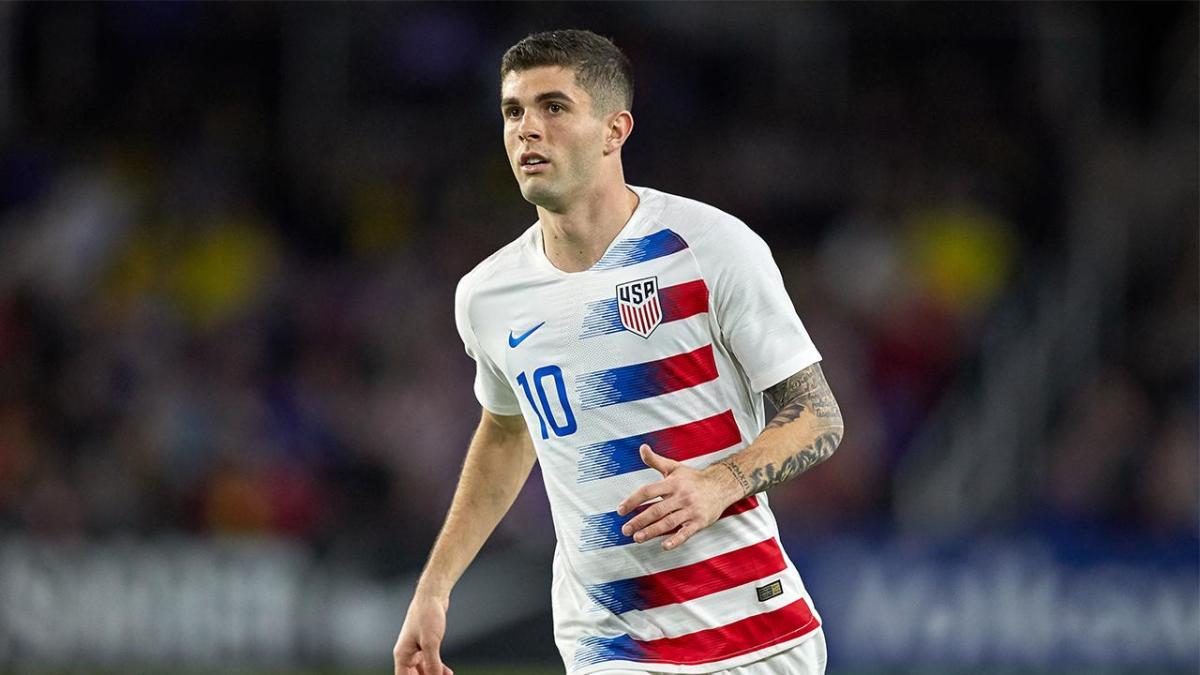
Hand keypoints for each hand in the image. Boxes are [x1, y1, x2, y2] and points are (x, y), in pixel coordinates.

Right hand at [393, 592, 453, 674]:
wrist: (432, 595)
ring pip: (423, 670)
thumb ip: (432, 664)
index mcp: (402, 655)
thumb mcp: (430, 642)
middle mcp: (407, 654)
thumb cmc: (427, 615)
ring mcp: (416, 649)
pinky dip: (437, 668)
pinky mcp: (425, 644)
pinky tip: (447, 672)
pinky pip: (430, 662)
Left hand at [617, 444, 743, 549]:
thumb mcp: (674, 467)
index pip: (648, 491)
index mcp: (672, 483)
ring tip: (637, 538)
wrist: (721, 486)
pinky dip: (676, 540)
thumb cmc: (693, 478)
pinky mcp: (699, 521)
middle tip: (625, 530)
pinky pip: (686, 533)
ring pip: (668, 523)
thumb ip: (655, 460)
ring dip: (652, 532)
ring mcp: (690, 510)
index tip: (620, 510)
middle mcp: (681, 496)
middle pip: (656, 510)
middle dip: (639, 521)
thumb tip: (642, 447)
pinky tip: (664, 546)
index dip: (633, 500)